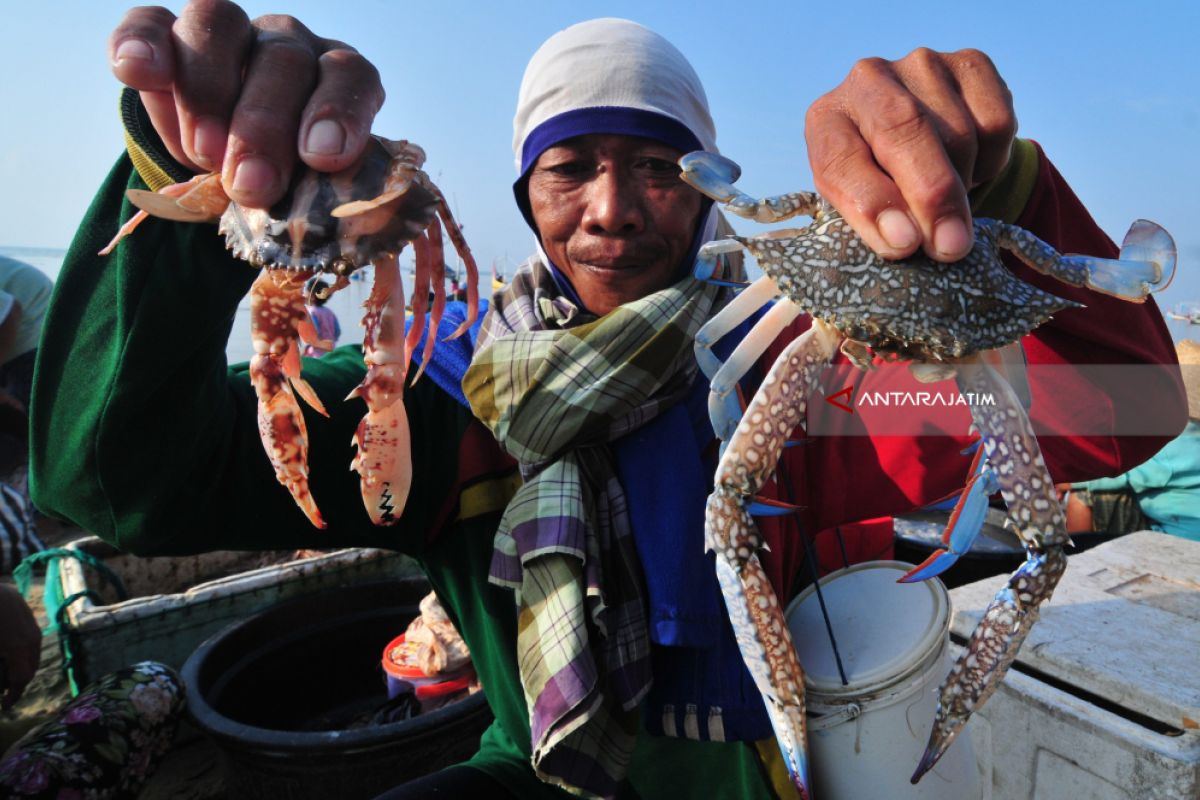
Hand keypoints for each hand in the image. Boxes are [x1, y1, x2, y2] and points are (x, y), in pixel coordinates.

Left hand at [0, 584, 40, 709]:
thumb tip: (3, 685)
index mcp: (19, 648)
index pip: (22, 680)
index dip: (13, 696)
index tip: (3, 706)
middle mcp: (32, 639)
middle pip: (30, 669)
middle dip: (16, 683)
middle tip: (2, 692)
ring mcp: (33, 628)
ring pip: (32, 656)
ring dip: (19, 668)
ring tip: (3, 670)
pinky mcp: (29, 619)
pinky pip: (30, 644)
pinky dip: (21, 654)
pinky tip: (6, 652)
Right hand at [108, 0, 384, 208]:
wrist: (227, 171)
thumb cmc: (281, 184)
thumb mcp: (297, 195)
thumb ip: (302, 197)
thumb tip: (299, 217)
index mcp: (335, 79)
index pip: (349, 76)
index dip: (339, 112)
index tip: (322, 157)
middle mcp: (288, 45)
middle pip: (282, 60)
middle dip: (263, 127)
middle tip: (250, 185)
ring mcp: (231, 33)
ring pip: (219, 27)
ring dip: (207, 93)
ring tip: (201, 153)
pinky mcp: (166, 32)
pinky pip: (150, 23)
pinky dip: (139, 44)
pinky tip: (134, 72)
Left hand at [805, 48, 1016, 261]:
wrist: (918, 142)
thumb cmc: (879, 182)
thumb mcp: (861, 204)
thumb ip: (876, 220)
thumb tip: (910, 241)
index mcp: (826, 118)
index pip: (841, 160)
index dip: (872, 203)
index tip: (903, 244)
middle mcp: (868, 80)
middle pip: (904, 133)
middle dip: (931, 196)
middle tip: (950, 245)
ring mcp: (920, 65)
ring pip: (958, 135)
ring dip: (963, 184)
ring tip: (948, 201)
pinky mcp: (969, 64)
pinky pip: (996, 125)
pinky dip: (992, 161)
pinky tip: (971, 167)